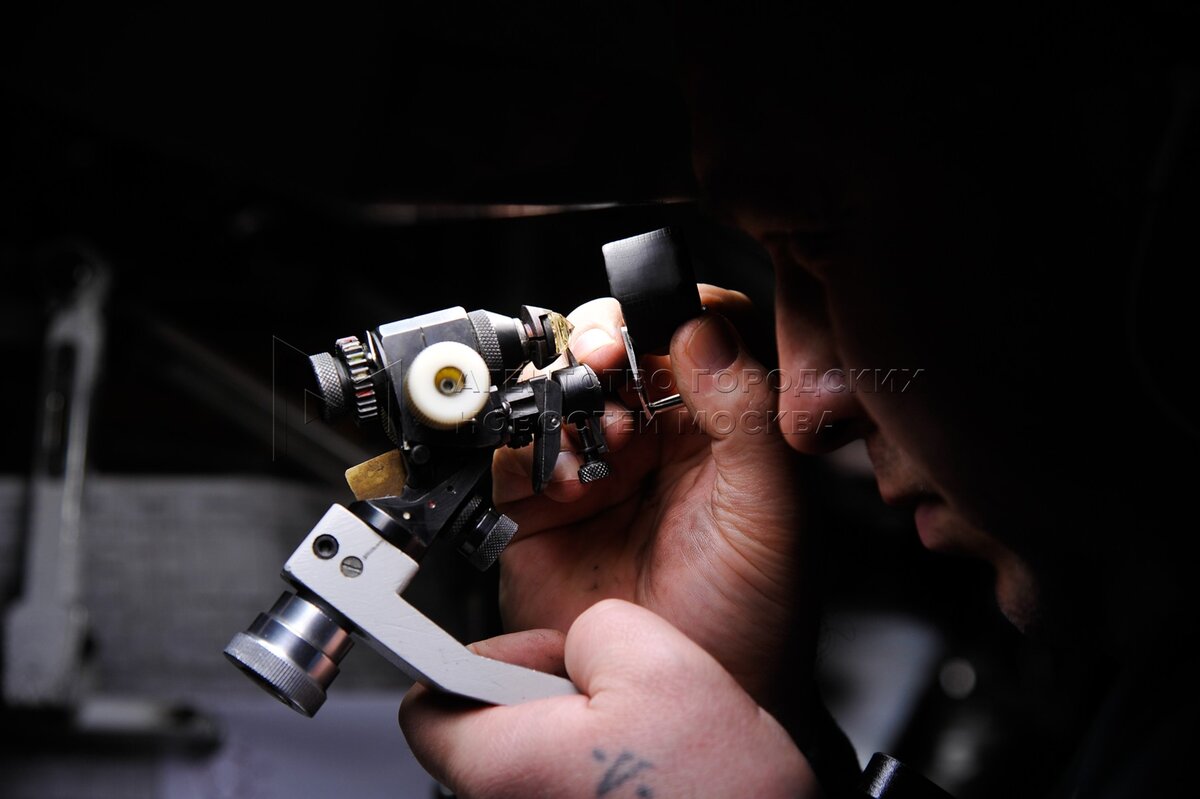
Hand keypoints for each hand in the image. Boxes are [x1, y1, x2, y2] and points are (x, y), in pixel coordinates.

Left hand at [399, 600, 818, 798]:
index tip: (515, 652)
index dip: (474, 660)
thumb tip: (583, 637)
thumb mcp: (659, 660)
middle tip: (608, 687)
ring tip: (647, 731)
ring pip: (541, 760)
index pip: (426, 704)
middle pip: (490, 730)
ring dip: (583, 732)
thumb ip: (592, 624)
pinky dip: (605, 772)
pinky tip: (657, 767)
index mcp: (507, 765)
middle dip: (545, 693)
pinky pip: (576, 790)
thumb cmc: (723, 795)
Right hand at [494, 285, 810, 704]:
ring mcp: (594, 467)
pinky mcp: (539, 506)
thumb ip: (748, 417)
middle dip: (599, 341)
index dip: (665, 312)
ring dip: (564, 397)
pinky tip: (564, 483)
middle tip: (601, 358)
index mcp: (720, 422)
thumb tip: (703, 328)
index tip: (650, 326)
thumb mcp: (771, 513)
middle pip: (611, 346)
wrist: (685, 704)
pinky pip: (513, 451)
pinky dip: (527, 452)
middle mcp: (654, 436)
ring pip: (556, 389)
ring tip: (596, 443)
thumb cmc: (751, 620)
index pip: (690, 330)